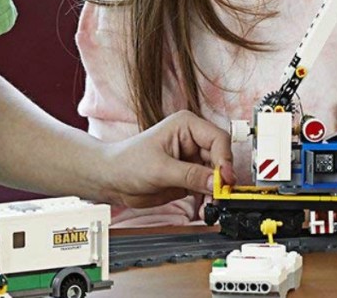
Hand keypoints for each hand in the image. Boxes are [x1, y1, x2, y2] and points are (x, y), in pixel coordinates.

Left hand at [101, 110, 234, 207]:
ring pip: (216, 176)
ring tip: (210, 206)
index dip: (225, 159)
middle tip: (220, 197)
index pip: (218, 139)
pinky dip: (208, 200)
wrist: (111, 180)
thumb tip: (216, 182)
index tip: (225, 179)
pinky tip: (203, 209)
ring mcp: (192, 160)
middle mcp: (192, 141)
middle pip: (221, 158)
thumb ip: (191, 175)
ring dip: (216, 192)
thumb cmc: (127, 163)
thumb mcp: (160, 169)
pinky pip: (207, 188)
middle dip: (221, 179)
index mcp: (187, 126)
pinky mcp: (189, 177)